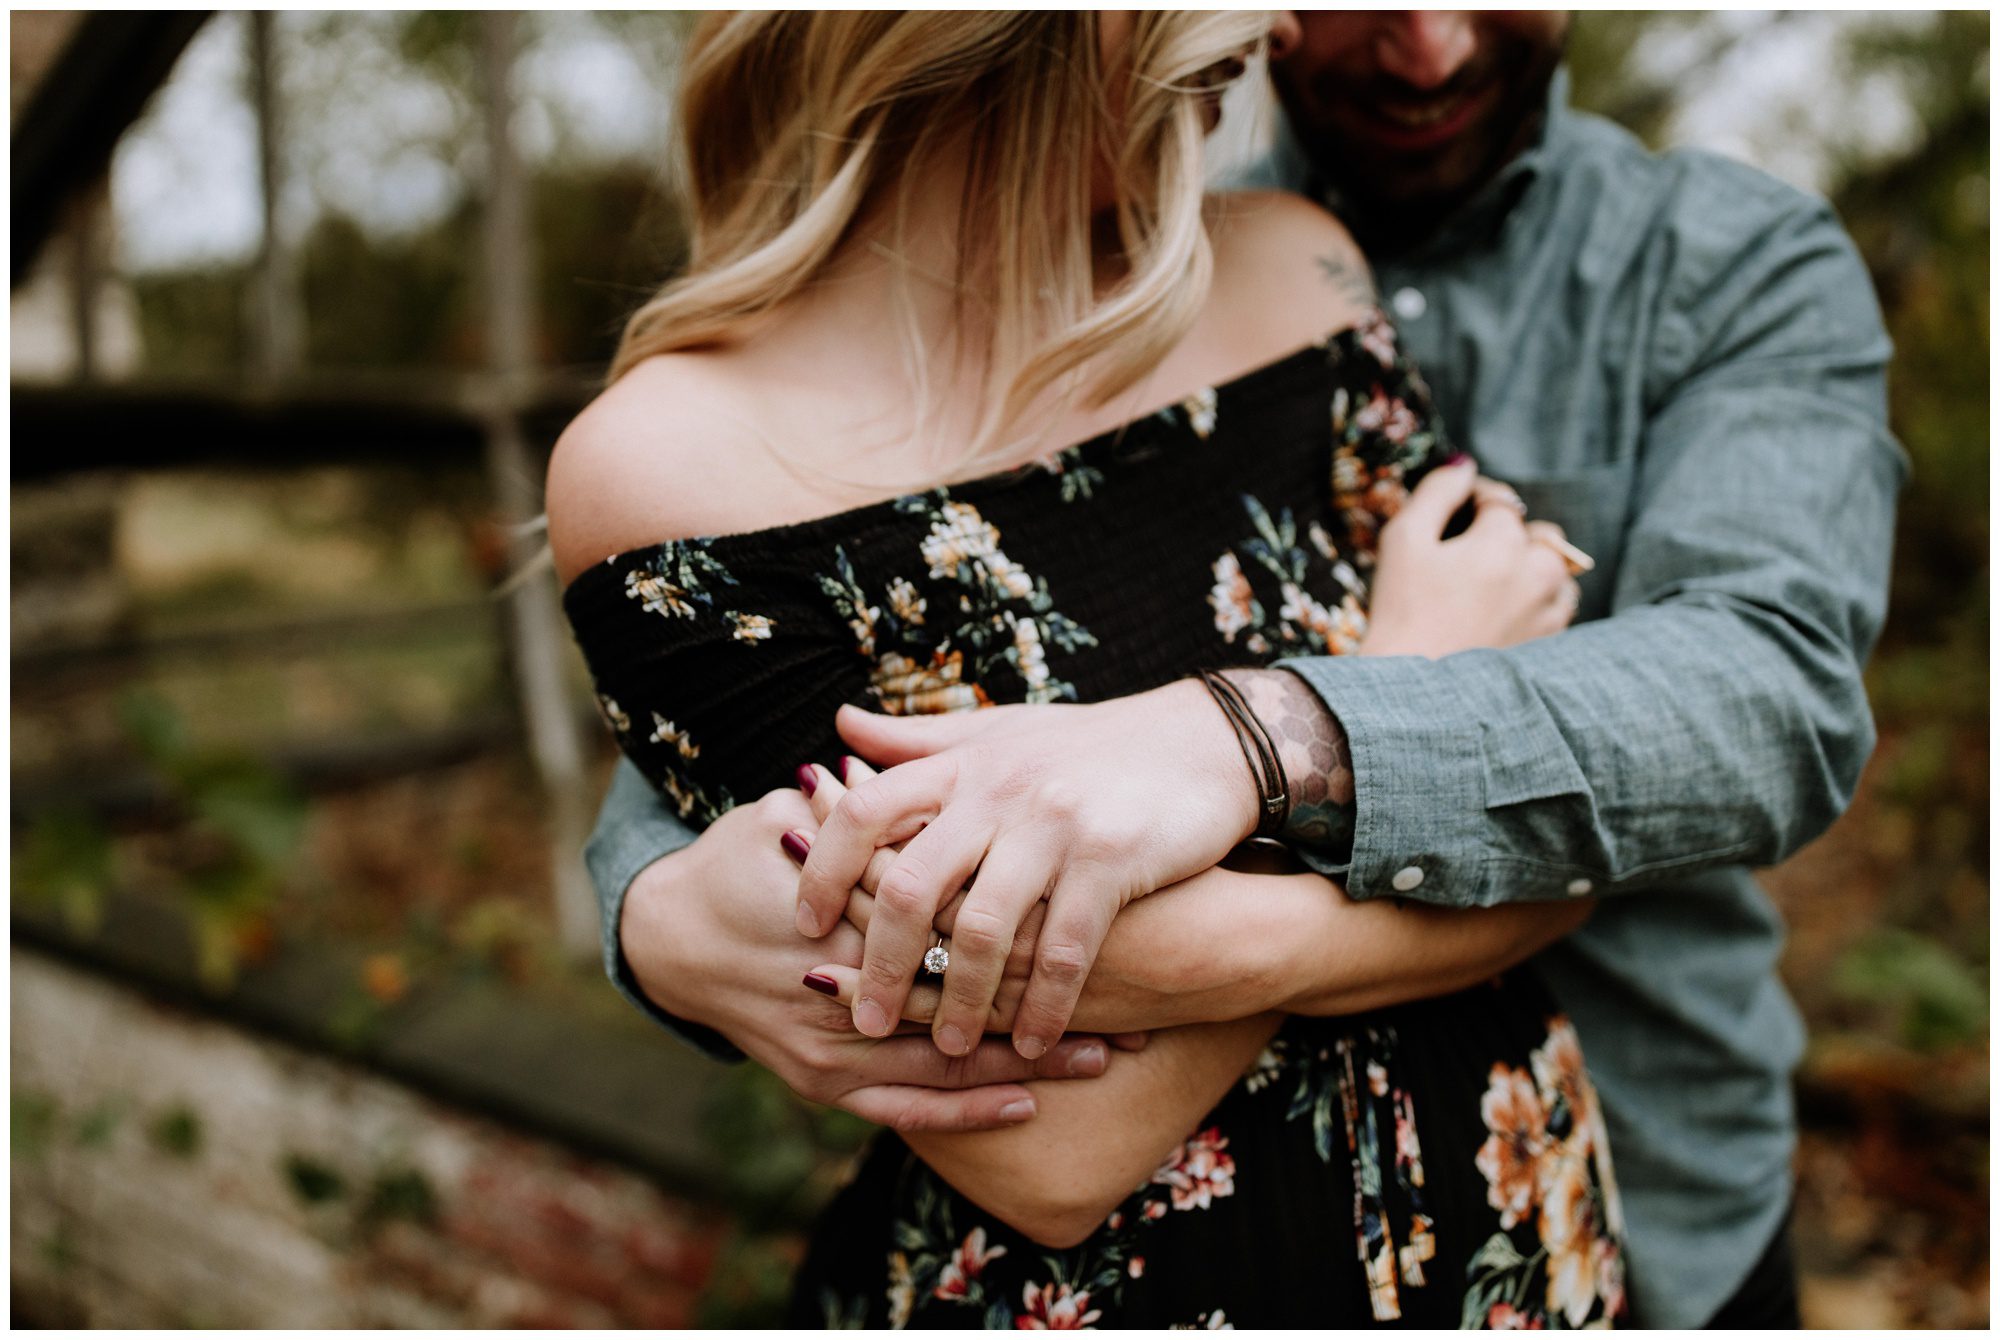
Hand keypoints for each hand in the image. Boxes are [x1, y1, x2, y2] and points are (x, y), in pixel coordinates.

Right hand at [617, 784, 1113, 1130]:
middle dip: (1053, 995)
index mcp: (847, 901)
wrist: (669, 938)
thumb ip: (860, 797)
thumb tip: (901, 750)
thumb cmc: (743, 861)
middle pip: (969, 988)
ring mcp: (831, 1040)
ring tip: (1109, 1055)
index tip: (1102, 901)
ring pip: (947, 1057)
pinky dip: (965, 1107)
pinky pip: (905, 1106)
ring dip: (1029, 1060)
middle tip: (1143, 999)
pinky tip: (1022, 1103)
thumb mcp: (793, 810)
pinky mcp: (820, 1082)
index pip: (957, 908)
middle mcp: (841, 977)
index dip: (1034, 909)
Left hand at [792, 683, 1257, 1060]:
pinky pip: (1066, 949)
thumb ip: (919, 740)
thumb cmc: (1093, 745)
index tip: (804, 924)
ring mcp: (1055, 825)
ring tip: (949, 1049)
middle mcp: (999, 791)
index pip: (864, 811)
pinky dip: (1045, 1004)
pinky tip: (1031, 1044)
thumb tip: (837, 728)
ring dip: (964, 1002)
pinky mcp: (1110, 858)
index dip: (826, 869)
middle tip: (864, 1020)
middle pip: (914, 885)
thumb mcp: (1002, 730)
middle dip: (884, 964)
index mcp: (964, 763)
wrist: (1207, 741)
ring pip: (986, 929)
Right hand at [1359, 455, 1581, 657]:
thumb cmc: (1401, 613)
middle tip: (1469, 551)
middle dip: (1510, 533)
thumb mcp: (1404, 541)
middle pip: (1539, 533)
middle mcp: (1538, 573)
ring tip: (1491, 583)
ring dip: (1532, 566)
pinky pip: (1558, 608)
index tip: (1456, 506)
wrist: (1413, 695)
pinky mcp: (1550, 645)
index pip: (1501, 500)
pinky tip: (1502, 612)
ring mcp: (1549, 612)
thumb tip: (1462, 466)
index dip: (1475, 497)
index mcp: (1502, 542)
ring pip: (1557, 570)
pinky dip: (1539, 600)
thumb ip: (1436, 493)